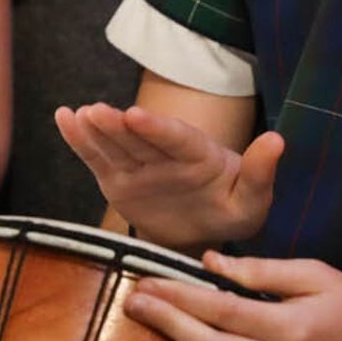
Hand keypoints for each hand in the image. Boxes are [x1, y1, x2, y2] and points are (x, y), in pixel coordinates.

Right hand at [53, 102, 282, 251]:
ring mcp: (139, 165)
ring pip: (115, 145)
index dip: (156, 128)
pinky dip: (79, 140)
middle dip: (118, 125)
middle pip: (139, 139)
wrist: (202, 228)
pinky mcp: (117, 179)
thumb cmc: (232, 209)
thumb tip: (277, 139)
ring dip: (95, 130)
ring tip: (78, 115)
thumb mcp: (252, 200)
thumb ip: (261, 173)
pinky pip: (96, 159)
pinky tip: (63, 118)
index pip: (176, 139)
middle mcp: (165, 154)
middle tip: (97, 111)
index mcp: (198, 155)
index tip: (136, 115)